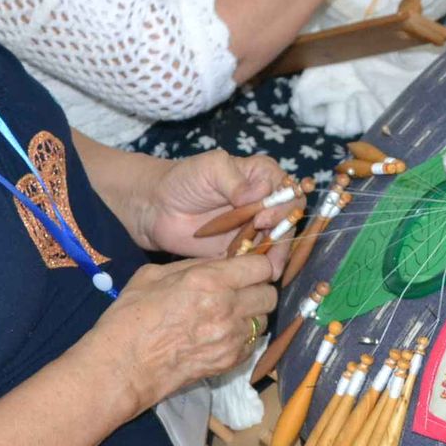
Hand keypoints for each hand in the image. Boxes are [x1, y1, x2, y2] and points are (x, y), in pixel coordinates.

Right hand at [93, 254, 278, 412]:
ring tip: (229, 314)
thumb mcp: (153, 275)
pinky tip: (221, 335)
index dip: (257, 264)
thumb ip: (193, 266)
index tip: (247, 267)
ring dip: (252, 314)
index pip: (261, 266)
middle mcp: (227, 308)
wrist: (121, 368)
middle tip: (240, 290)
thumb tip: (218, 263)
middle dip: (258, 289)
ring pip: (264, 320)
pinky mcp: (229, 362)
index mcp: (209, 281)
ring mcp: (231, 339)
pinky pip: (252, 343)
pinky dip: (243, 337)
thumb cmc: (129, 318)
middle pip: (270, 294)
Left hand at [136, 150, 292, 276]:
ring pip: (278, 242)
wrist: (157, 208)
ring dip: (277, 255)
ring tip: (270, 271)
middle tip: (268, 246)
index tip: (264, 217)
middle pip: (289, 218)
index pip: (288, 189)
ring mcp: (255, 226)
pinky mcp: (243, 248)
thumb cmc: (183, 180)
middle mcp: (264, 201)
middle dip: (283, 234)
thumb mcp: (210, 169)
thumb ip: (235, 180)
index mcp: (261, 175)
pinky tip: (260, 276)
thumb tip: (260, 193)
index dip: (282, 204)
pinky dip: (262, 267)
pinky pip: (260, 258)